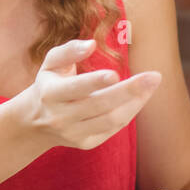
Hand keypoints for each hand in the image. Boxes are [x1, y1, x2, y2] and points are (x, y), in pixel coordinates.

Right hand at [24, 38, 160, 150]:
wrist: (35, 122)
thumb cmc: (49, 83)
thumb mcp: (51, 63)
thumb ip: (69, 50)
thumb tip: (91, 45)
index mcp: (51, 93)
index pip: (76, 88)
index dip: (95, 82)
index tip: (115, 73)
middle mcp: (61, 116)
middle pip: (100, 105)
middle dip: (129, 91)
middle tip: (154, 77)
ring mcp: (74, 133)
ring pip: (111, 120)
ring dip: (135, 102)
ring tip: (152, 85)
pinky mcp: (85, 144)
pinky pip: (113, 128)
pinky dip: (129, 112)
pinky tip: (140, 98)